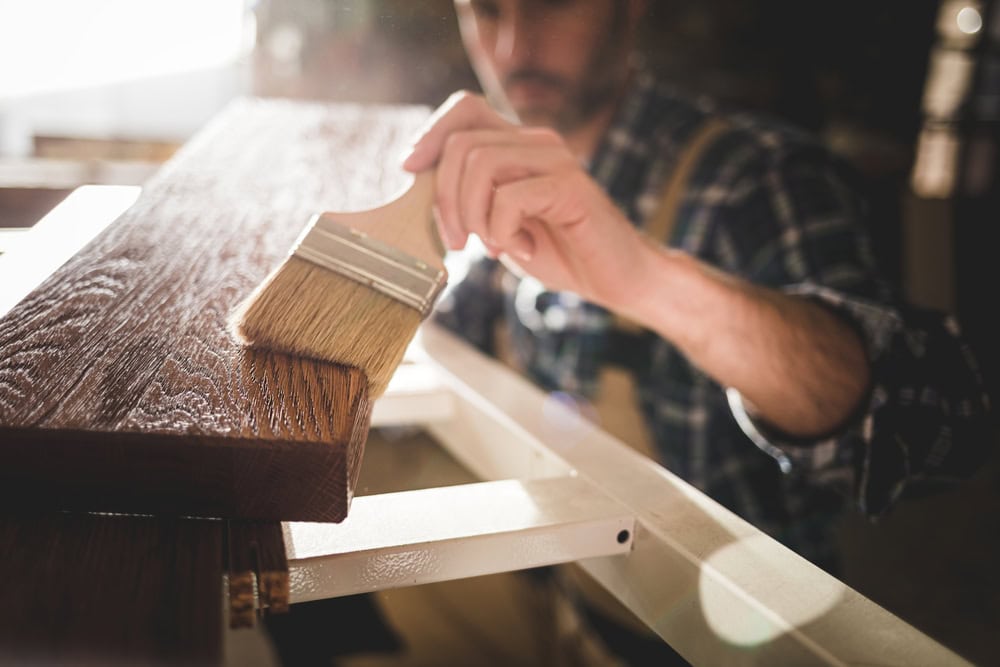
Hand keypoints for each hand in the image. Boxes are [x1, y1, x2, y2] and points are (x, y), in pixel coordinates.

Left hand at [402, 91, 653, 310]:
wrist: (616, 279)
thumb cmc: (557, 252)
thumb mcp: (497, 223)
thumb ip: (468, 199)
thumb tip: (417, 185)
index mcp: (518, 144)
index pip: (464, 108)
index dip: (430, 134)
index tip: (410, 171)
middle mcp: (537, 141)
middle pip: (462, 143)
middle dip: (444, 199)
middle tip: (456, 242)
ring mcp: (556, 160)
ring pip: (481, 165)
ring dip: (472, 216)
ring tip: (492, 246)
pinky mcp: (572, 187)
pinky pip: (511, 198)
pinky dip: (504, 232)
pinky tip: (524, 250)